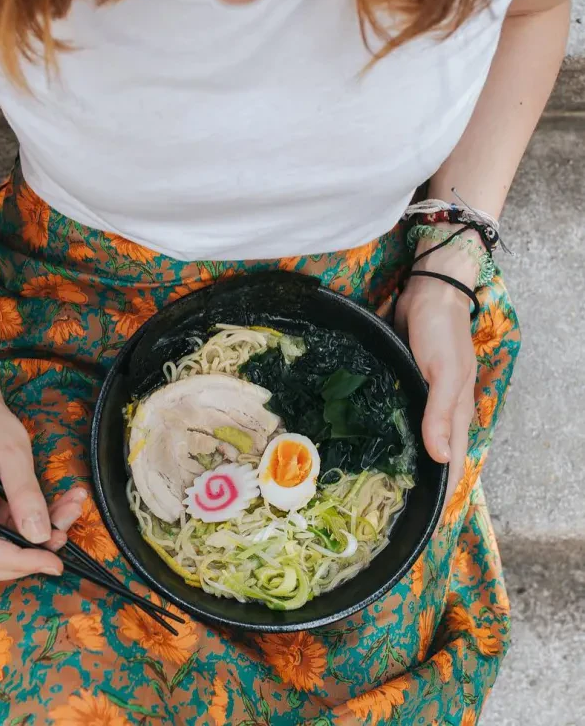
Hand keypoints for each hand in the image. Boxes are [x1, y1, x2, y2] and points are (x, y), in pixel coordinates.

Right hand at [0, 344, 86, 582]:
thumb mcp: (11, 453)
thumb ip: (24, 493)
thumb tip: (40, 536)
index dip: (21, 563)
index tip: (56, 561)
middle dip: (33, 555)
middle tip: (66, 534)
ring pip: (9, 547)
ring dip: (44, 535)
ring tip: (74, 506)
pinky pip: (17, 528)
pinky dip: (43, 520)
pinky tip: (67, 501)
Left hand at [395, 239, 478, 512]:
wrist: (427, 293)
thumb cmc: (441, 333)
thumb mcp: (445, 372)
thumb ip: (441, 413)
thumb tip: (441, 459)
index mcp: (455, 415)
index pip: (452, 465)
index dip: (441, 494)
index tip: (423, 523)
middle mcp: (437, 412)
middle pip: (431, 457)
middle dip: (416, 483)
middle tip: (385, 511)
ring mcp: (417, 399)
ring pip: (410, 438)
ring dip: (397, 460)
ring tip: (368, 486)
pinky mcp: (398, 384)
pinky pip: (392, 415)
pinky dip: (383, 433)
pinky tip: (361, 443)